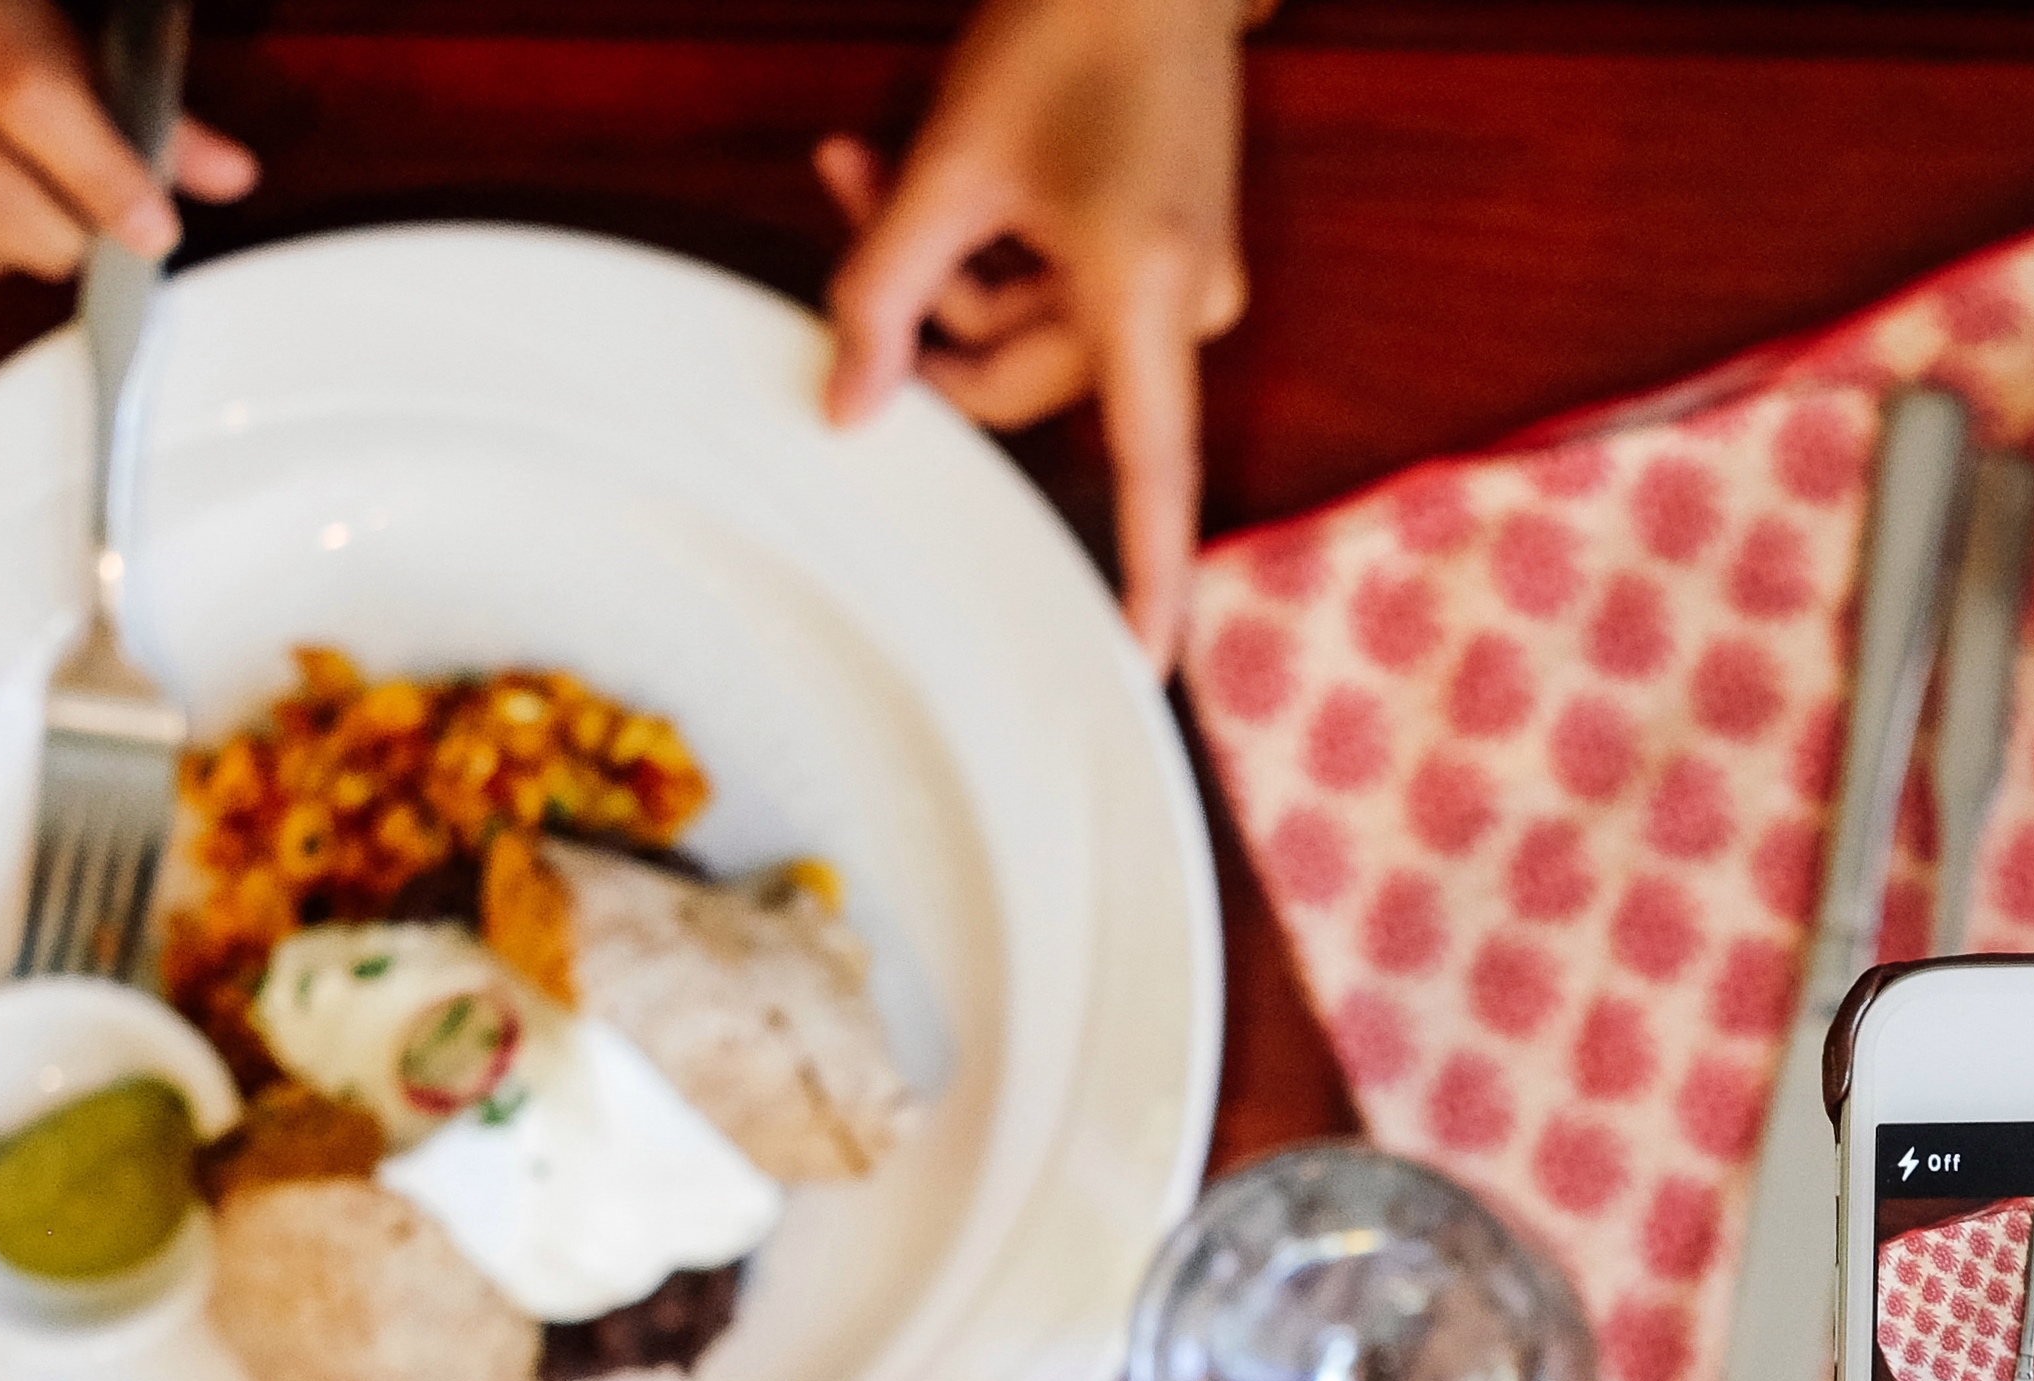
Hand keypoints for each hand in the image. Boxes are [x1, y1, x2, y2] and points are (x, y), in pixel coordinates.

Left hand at [817, 0, 1248, 660]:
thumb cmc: (1068, 31)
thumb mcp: (950, 163)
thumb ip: (884, 291)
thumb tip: (848, 411)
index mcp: (1148, 296)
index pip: (1150, 473)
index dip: (1147, 578)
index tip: (1142, 665)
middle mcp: (1186, 308)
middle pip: (1028, 380)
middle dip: (933, 312)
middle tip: (854, 197)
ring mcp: (1185, 284)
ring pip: (1030, 333)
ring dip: (946, 266)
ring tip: (874, 162)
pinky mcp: (1170, 253)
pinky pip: (1062, 291)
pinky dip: (994, 245)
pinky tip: (948, 167)